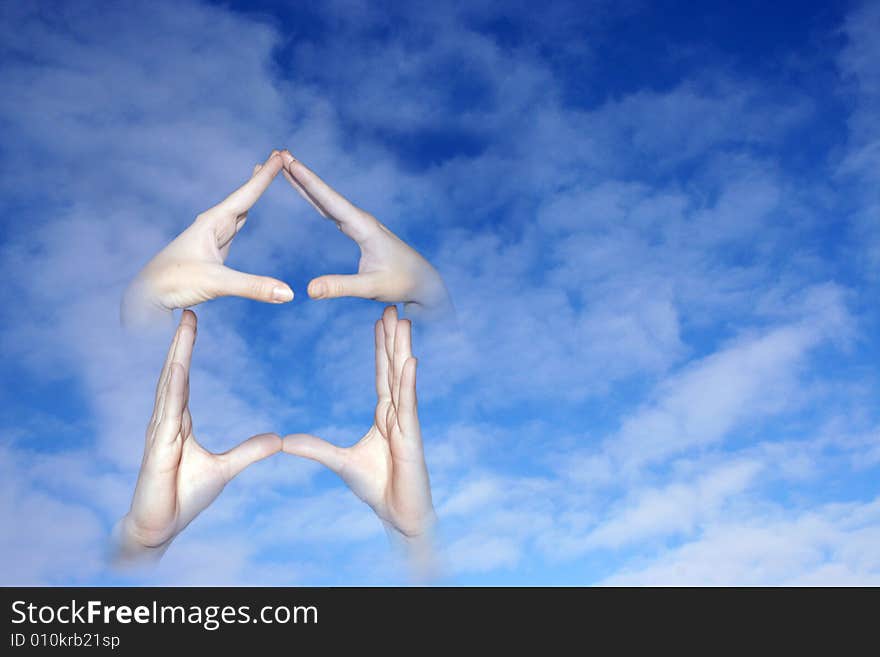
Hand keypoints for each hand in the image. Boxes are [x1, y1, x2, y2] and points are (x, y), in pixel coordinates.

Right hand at [112, 310, 281, 565]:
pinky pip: (167, 412)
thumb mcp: (225, 470)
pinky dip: (172, 388)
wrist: (158, 527)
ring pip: (169, 385)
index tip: (192, 323)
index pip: (184, 378)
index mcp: (178, 422)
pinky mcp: (158, 448)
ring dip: (175, 356)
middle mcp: (166, 422)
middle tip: (186, 312)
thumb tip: (278, 438)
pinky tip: (177, 369)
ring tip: (182, 329)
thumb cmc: (183, 497)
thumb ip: (249, 452)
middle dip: (179, 343)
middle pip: (173, 373)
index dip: (186, 350)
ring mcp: (159, 433)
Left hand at [121, 152, 293, 328]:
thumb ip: (253, 286)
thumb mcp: (216, 283)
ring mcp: (212, 238)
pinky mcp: (212, 252)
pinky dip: (245, 213)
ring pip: (238, 209)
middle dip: (260, 178)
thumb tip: (289, 293)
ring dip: (252, 194)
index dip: (265, 176)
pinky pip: (234, 226)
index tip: (280, 154)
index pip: (246, 195)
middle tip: (278, 157)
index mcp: (212, 223)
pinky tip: (245, 213)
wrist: (146, 296)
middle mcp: (212, 225)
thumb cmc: (173, 283)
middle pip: (243, 196)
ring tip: (261, 175)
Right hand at [280, 153, 452, 318]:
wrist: (424, 281)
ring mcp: (359, 223)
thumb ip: (340, 287)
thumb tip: (310, 289)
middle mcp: (361, 220)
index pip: (331, 201)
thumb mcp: (370, 287)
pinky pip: (331, 208)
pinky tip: (304, 189)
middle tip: (279, 153)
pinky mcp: (358, 229)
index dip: (310, 182)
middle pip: (325, 193)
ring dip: (306, 182)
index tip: (291, 163)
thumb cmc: (402, 282)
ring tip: (285, 164)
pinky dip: (315, 197)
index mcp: (364, 227)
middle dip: (302, 174)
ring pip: (326, 199)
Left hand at [283, 306, 435, 572]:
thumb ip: (315, 449)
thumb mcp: (339, 463)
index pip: (382, 374)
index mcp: (385, 415)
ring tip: (404, 322)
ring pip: (403, 378)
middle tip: (394, 308)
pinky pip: (409, 403)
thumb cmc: (377, 487)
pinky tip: (410, 360)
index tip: (380, 321)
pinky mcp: (412, 436)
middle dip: (393, 338)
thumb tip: (285, 441)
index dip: (380, 348)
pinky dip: (409, 381)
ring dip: (403, 349)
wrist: (399, 514)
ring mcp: (407, 423)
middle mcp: (398, 413)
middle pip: (394, 368)